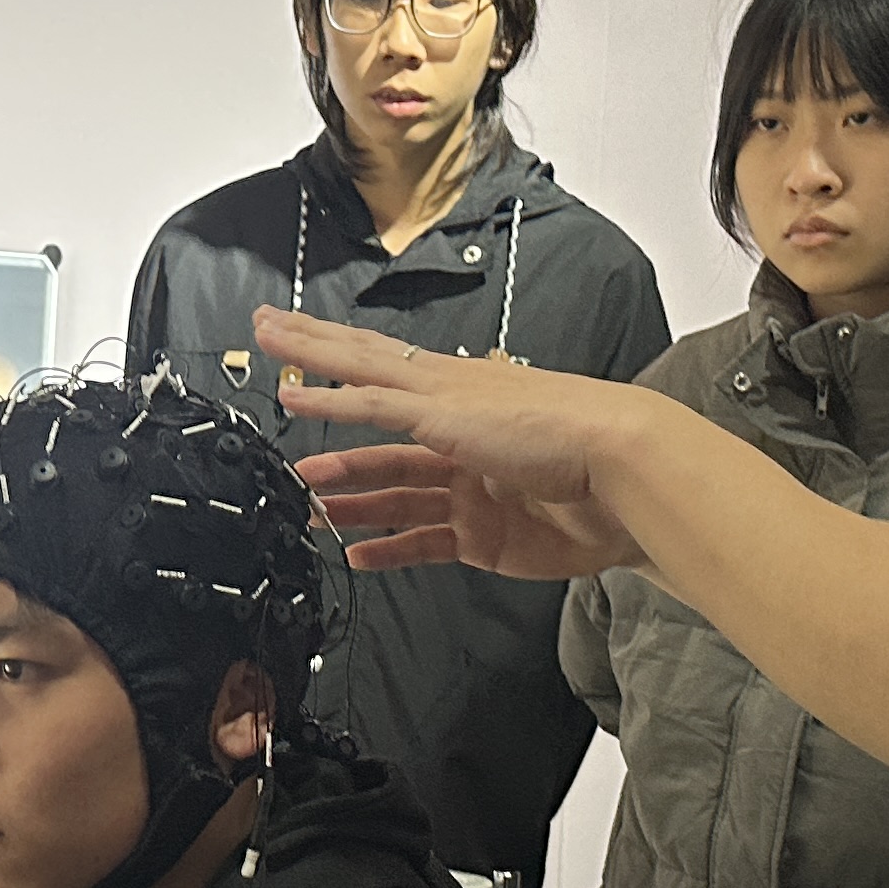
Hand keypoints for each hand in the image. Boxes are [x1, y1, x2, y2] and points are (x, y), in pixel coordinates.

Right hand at [258, 309, 646, 582]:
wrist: (618, 482)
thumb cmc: (551, 429)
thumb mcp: (453, 408)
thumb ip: (390, 404)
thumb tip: (337, 391)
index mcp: (445, 391)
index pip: (365, 367)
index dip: (315, 355)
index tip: (270, 336)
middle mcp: (452, 434)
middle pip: (374, 425)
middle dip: (325, 420)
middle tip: (279, 405)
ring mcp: (467, 487)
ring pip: (393, 490)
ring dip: (349, 494)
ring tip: (307, 500)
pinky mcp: (484, 536)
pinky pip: (424, 542)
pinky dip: (389, 548)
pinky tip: (358, 551)